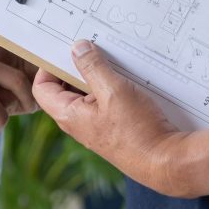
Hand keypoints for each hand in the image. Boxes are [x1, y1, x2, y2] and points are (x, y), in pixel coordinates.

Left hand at [35, 39, 196, 197]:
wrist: (166, 161)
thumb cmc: (139, 131)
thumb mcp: (114, 90)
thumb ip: (92, 67)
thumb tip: (77, 48)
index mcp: (68, 115)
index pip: (41, 87)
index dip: (49, 67)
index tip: (67, 51)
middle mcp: (77, 123)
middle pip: (65, 88)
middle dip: (77, 68)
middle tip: (92, 51)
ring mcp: (95, 127)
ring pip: (88, 94)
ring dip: (98, 77)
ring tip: (113, 63)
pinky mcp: (113, 128)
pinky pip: (105, 102)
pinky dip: (112, 88)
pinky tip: (128, 80)